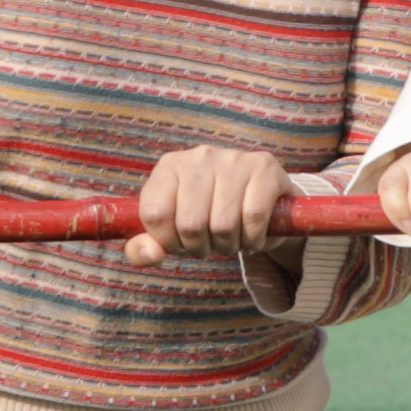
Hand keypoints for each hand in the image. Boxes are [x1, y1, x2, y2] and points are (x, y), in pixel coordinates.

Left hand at [127, 144, 293, 268]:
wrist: (264, 201)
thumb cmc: (210, 216)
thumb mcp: (173, 231)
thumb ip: (146, 247)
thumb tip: (150, 254)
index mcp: (169, 166)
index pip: (155, 213)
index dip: (168, 242)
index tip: (181, 244)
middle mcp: (199, 156)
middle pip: (190, 224)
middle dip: (201, 248)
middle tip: (211, 244)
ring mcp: (233, 158)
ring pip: (223, 224)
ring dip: (228, 246)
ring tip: (232, 239)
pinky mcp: (264, 167)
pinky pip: (253, 218)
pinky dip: (253, 240)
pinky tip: (252, 236)